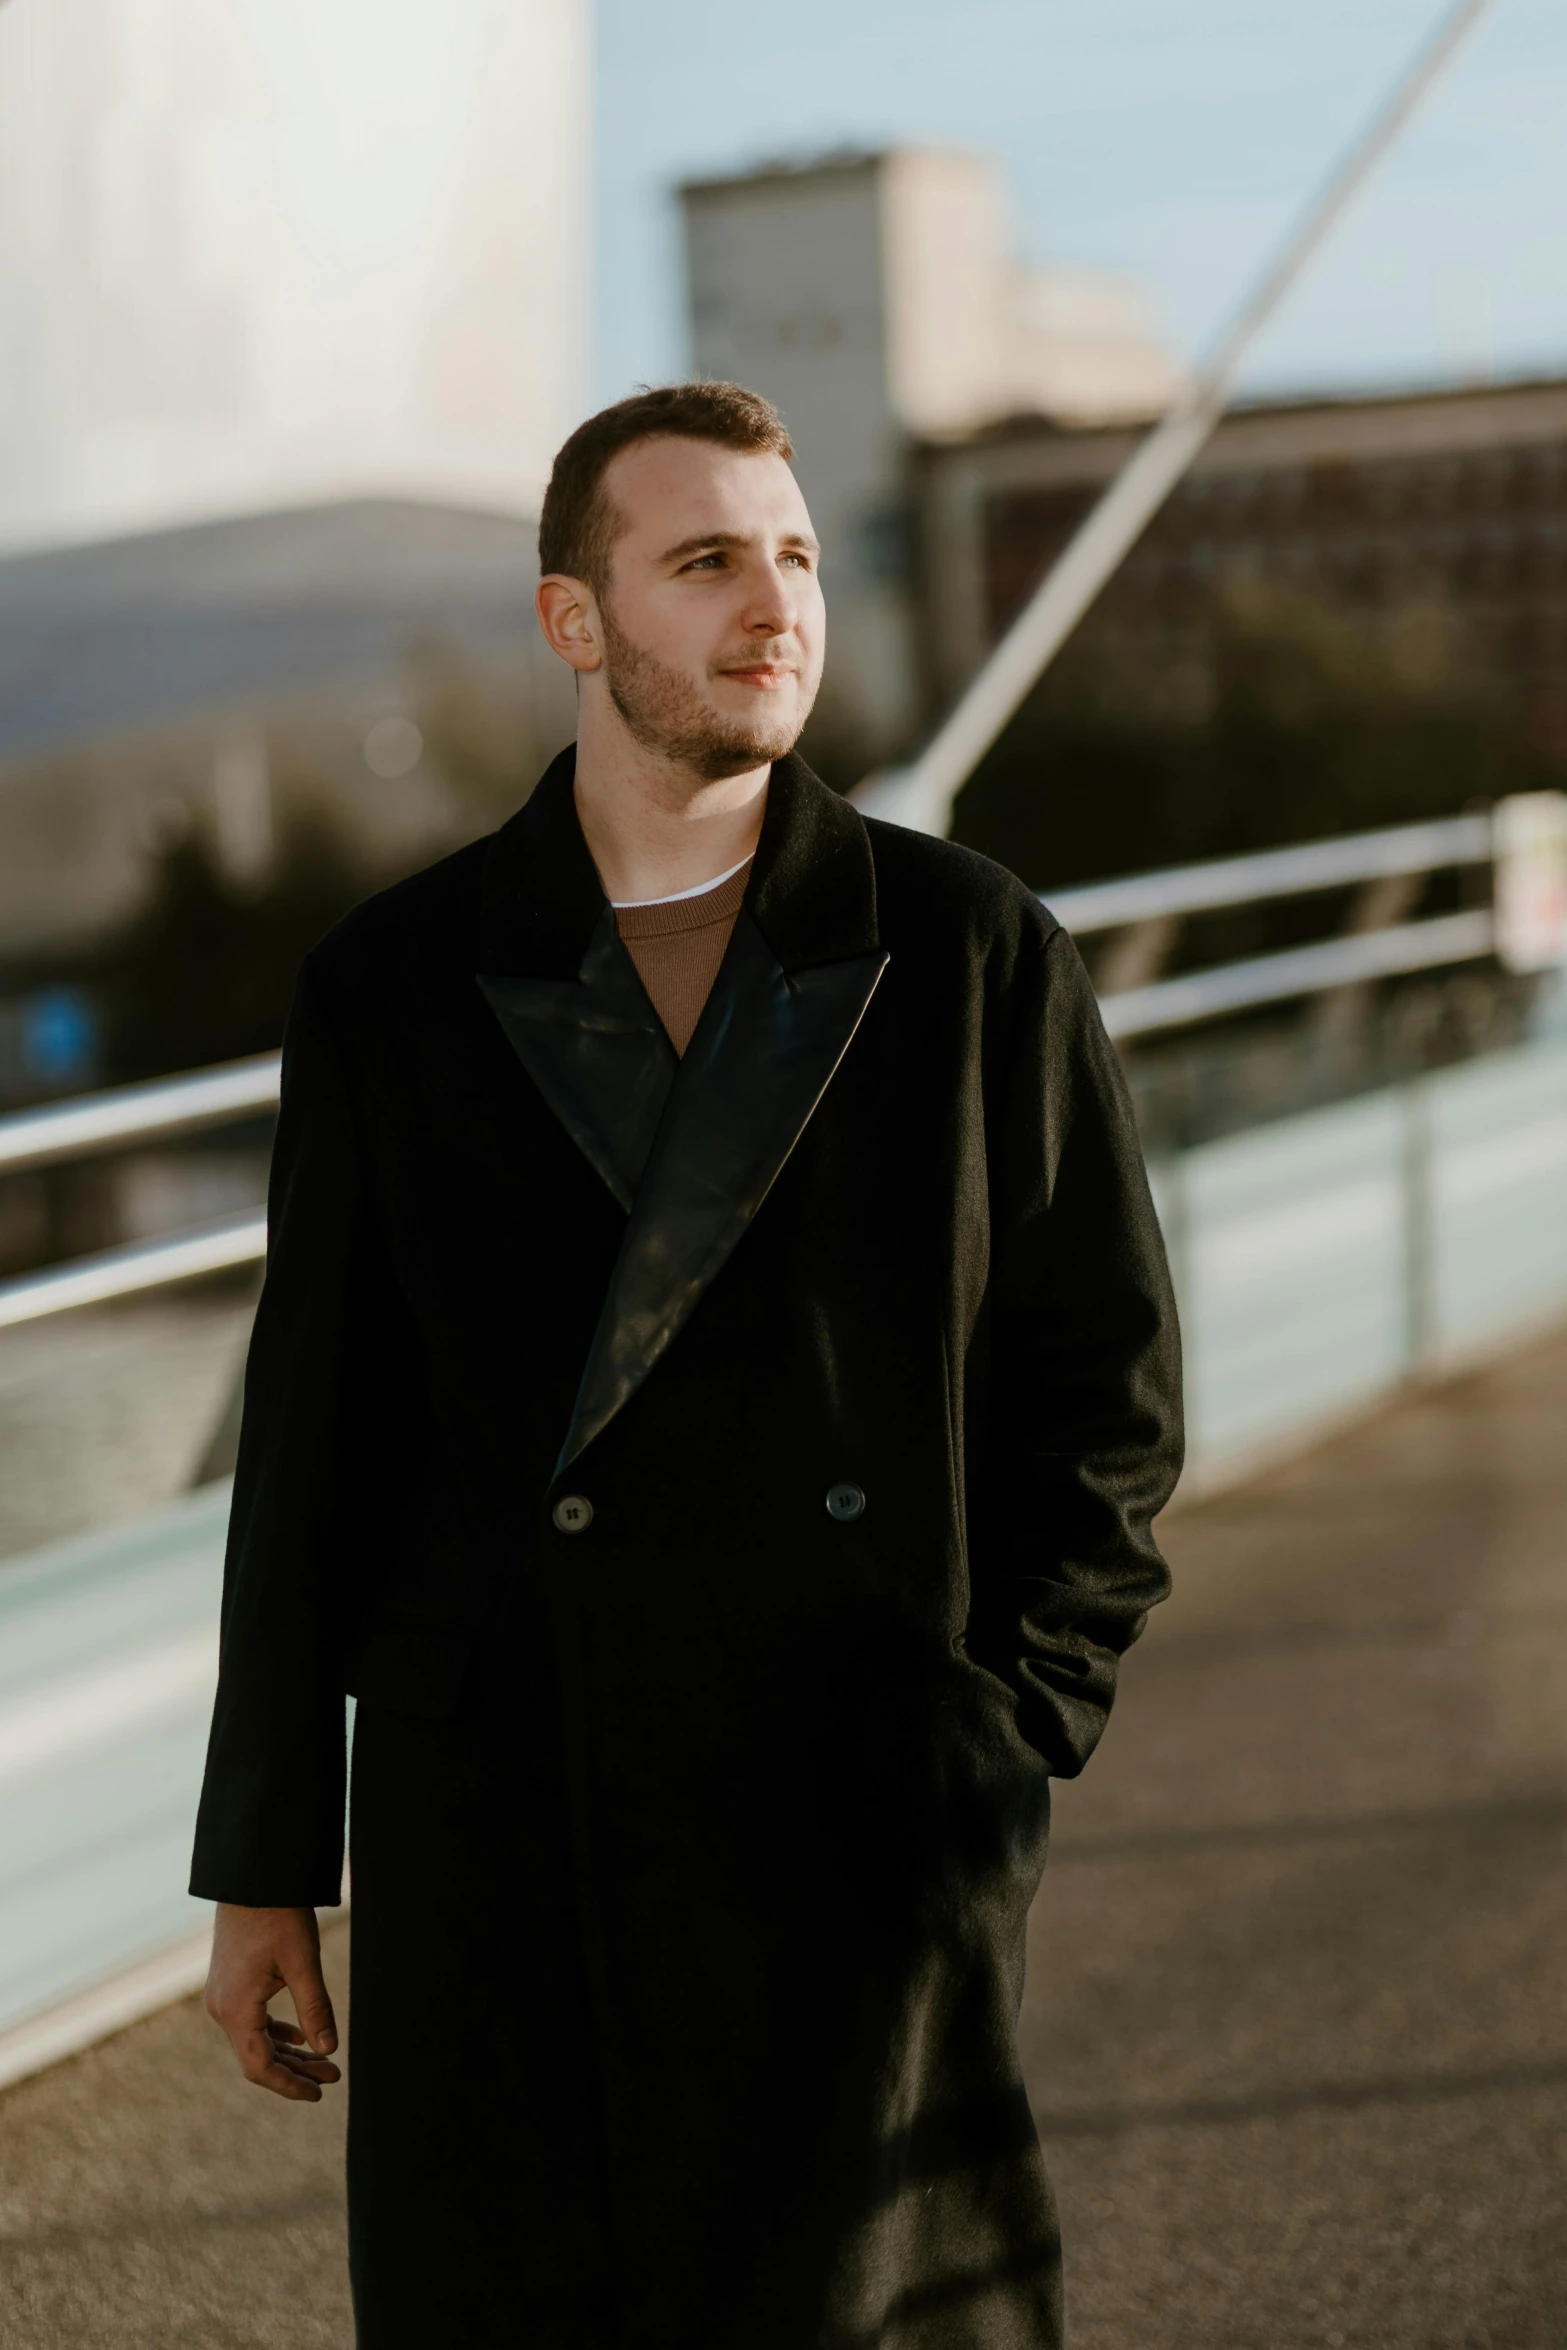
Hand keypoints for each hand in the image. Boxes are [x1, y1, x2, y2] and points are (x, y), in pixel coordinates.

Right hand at [205, 1902, 341, 2101]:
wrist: (251, 1879)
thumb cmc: (278, 1917)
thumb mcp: (303, 1963)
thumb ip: (315, 2009)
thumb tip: (329, 2051)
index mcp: (235, 2010)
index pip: (260, 2067)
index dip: (289, 2085)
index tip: (319, 2093)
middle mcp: (221, 2009)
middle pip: (258, 2057)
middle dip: (295, 2071)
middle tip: (332, 2077)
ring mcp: (222, 1997)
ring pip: (256, 2040)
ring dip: (289, 2053)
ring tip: (324, 2061)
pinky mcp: (229, 1985)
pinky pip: (251, 2021)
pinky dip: (276, 2033)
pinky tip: (299, 2037)